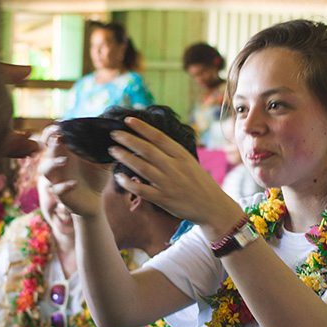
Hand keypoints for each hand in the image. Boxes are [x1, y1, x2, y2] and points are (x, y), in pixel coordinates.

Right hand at [39, 128, 112, 217]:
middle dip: (50, 143)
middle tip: (57, 138)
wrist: (96, 200)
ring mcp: (58, 179)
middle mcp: (59, 165)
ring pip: (46, 169)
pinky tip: (75, 183)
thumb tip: (119, 138)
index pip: (53, 138)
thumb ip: (107, 151)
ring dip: (53, 163)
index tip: (59, 124)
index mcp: (67, 153)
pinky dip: (64, 186)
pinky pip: (58, 189)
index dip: (53, 131)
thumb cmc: (96, 178)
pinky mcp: (61, 194)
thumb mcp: (103, 163)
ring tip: (64, 160)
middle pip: (46, 151)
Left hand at [108, 117, 238, 227]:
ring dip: (125, 157)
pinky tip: (118, 176)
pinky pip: (141, 190)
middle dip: (128, 140)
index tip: (128, 120)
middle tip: (114, 133)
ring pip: (141, 167)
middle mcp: (175, 167)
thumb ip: (172, 153)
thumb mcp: (190, 162)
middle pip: (147, 150)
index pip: (159, 137)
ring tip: (113, 150)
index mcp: (182, 155)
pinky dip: (128, 183)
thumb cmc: (200, 183)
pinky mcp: (164, 199)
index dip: (142, 128)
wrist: (212, 207)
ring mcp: (168, 184)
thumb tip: (151, 140)